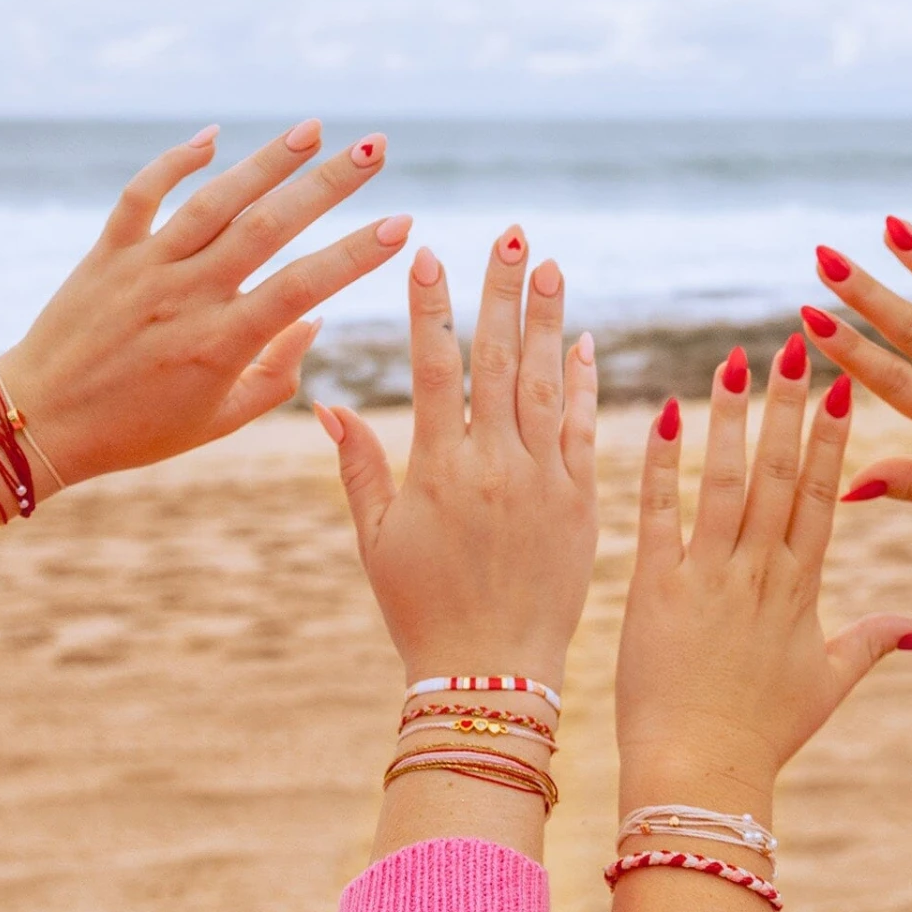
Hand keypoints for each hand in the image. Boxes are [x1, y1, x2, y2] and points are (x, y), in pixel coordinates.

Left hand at [0, 120, 408, 485]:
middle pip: (270, 226)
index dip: (358, 253)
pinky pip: (145, 193)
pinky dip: (179, 161)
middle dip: (330, 183)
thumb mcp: (221, 419)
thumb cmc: (140, 431)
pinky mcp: (107, 252)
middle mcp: (188, 296)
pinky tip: (216, 138)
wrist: (42, 421)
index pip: (306, 287)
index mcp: (223, 344)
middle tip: (375, 149)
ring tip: (314, 130)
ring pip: (215, 199)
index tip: (401, 225)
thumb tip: (315, 321)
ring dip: (269, 160)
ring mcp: (145, 268)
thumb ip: (277, 373)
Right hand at [315, 229, 597, 691]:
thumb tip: (328, 404)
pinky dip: (583, 385)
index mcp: (438, 471)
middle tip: (513, 234)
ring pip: (546, 385)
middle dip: (504, 292)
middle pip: (498, 360)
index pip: (435, 367)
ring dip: (548, 322)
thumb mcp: (378, 542)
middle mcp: (496, 467)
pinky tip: (582, 343)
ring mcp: (545, 484)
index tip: (432, 253)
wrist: (492, 677)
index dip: (432, 306)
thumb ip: (359, 469)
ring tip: (550, 266)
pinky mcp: (582, 505)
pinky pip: (583, 432)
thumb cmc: (422, 613)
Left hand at [615, 336, 911, 817]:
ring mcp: (708, 579)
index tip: (839, 387)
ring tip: (734, 361)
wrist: (701, 773)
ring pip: (725, 483)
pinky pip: (659, 516)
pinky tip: (667, 416)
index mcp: (802, 590)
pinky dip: (663, 467)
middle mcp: (760, 574)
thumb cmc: (763, 733)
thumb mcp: (828, 684)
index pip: (823, 498)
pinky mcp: (656, 591)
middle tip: (794, 345)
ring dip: (731, 419)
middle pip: (779, 476)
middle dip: (788, 407)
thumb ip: (876, 642)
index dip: (829, 440)